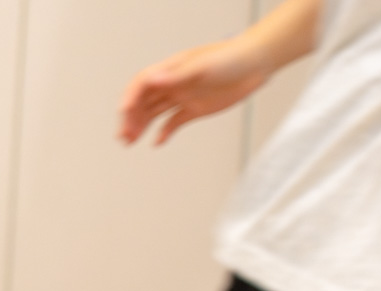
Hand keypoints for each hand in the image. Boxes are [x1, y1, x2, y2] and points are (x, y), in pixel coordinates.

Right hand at [119, 38, 269, 145]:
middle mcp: (174, 83)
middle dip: (131, 118)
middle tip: (124, 135)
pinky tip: (156, 142)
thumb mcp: (202, 67)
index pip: (143, 84)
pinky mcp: (195, 109)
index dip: (131, 97)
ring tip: (129, 141)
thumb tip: (151, 80)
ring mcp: (184, 96)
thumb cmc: (231, 58)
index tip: (124, 113)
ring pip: (155, 113)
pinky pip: (174, 122)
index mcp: (172, 70)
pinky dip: (164, 133)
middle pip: (144, 101)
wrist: (256, 64)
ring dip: (141, 126)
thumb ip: (175, 77)